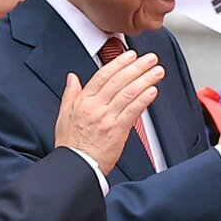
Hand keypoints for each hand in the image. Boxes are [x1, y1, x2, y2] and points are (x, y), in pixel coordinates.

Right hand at [53, 50, 163, 172]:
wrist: (75, 165)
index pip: (103, 75)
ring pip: (128, 93)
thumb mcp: (63, 114)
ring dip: (145, 80)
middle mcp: (96, 107)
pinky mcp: (117, 131)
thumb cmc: (70, 144)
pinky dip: (143, 100)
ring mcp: (107, 118)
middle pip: (119, 81)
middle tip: (150, 59)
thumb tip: (72, 78)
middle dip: (137, 67)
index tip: (131, 55)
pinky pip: (132, 112)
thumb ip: (70, 94)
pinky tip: (152, 92)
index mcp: (84, 101)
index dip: (119, 63)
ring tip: (157, 72)